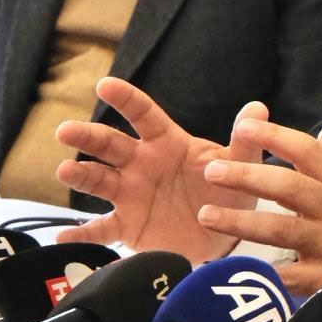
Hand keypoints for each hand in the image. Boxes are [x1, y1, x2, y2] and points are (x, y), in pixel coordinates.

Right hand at [52, 76, 265, 262]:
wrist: (222, 234)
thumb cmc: (227, 189)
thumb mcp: (239, 165)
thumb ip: (244, 140)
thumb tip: (257, 108)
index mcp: (167, 142)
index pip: (144, 115)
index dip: (126, 99)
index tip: (105, 84)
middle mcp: (141, 164)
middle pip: (110, 145)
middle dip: (88, 136)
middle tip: (66, 130)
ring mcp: (130, 194)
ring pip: (99, 181)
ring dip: (80, 175)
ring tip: (65, 170)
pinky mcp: (127, 226)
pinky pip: (101, 230)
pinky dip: (83, 234)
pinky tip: (63, 236)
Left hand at [195, 119, 321, 321]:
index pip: (308, 151)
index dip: (275, 136)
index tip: (244, 125)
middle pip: (288, 187)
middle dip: (248, 176)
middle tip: (212, 170)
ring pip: (281, 230)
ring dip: (241, 222)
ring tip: (207, 215)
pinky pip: (292, 277)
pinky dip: (266, 274)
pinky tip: (236, 270)